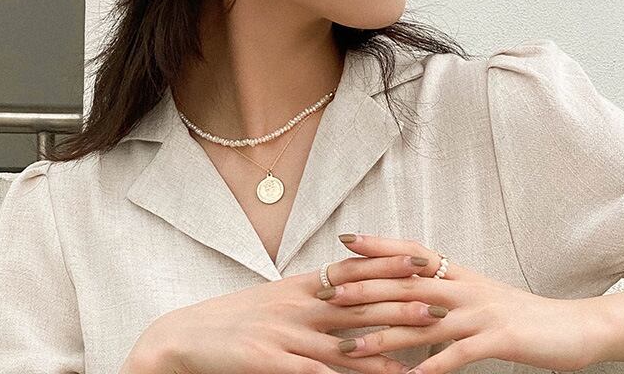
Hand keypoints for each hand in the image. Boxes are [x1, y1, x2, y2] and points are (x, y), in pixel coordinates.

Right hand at [125, 247, 447, 373]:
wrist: (186, 336)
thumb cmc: (234, 319)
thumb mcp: (274, 299)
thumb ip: (309, 295)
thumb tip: (344, 290)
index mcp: (299, 287)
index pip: (351, 271)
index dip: (388, 266)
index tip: (422, 261)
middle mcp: (297, 306)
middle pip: (358, 304)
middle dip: (400, 303)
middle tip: (438, 303)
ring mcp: (284, 335)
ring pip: (344, 342)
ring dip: (385, 348)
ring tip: (419, 351)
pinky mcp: (269, 363)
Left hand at [325, 233, 603, 372]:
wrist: (570, 326)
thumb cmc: (517, 314)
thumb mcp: (476, 295)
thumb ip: (443, 290)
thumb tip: (406, 291)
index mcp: (457, 273)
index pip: (410, 251)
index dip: (378, 245)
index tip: (344, 241)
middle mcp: (463, 286)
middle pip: (406, 283)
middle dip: (365, 290)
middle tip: (328, 296)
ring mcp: (479, 311)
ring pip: (421, 321)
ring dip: (383, 336)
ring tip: (351, 349)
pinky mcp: (497, 338)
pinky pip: (456, 355)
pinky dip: (431, 369)